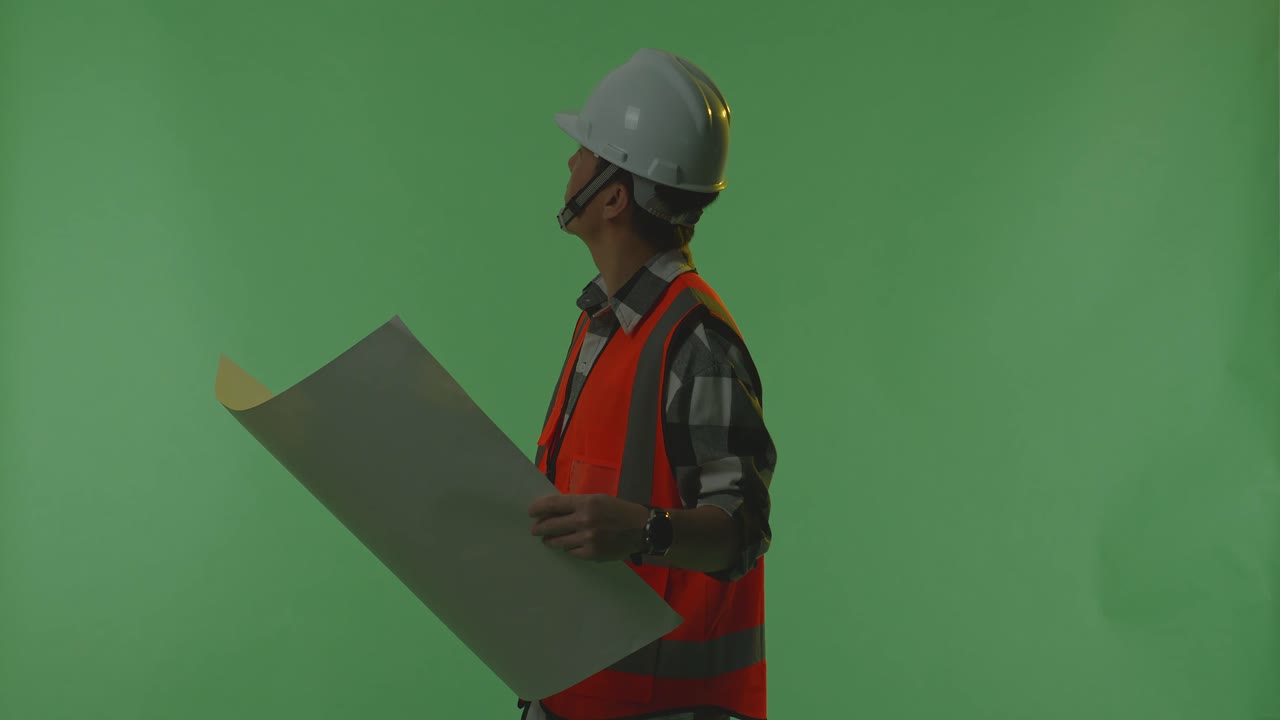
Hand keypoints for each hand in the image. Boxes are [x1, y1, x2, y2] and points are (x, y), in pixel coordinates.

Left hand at [528, 493, 649, 561]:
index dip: (538, 508)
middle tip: (535, 529)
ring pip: (559, 541)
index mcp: (586, 503)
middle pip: (552, 525)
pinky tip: (566, 547)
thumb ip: (577, 504)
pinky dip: (567, 549)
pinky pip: (571, 552)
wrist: (641, 529)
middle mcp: (584, 521)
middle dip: (540, 527)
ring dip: (550, 540)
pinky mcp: (592, 554)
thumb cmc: (619, 510)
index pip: (554, 504)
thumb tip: (554, 512)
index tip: (531, 512)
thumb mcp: (598, 499)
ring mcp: (587, 539)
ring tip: (548, 540)